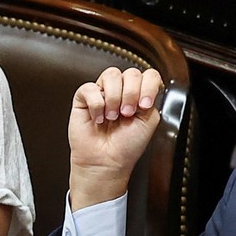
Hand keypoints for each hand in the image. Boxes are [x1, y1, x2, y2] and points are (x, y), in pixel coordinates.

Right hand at [68, 67, 163, 209]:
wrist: (107, 163)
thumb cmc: (126, 147)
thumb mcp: (150, 121)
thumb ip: (151, 98)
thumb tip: (145, 85)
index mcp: (139, 95)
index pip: (148, 75)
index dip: (148, 86)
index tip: (145, 104)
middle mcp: (122, 91)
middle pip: (131, 73)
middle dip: (131, 94)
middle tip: (127, 114)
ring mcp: (103, 93)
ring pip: (111, 75)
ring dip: (115, 98)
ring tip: (112, 117)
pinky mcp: (84, 98)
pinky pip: (90, 88)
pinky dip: (96, 104)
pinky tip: (98, 118)